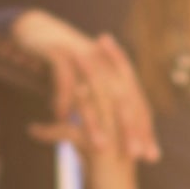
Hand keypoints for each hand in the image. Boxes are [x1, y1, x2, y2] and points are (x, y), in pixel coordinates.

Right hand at [11, 10, 158, 163]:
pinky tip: (61, 118)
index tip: (152, 157)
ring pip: (95, 91)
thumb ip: (100, 112)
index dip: (144, 130)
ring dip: (97, 121)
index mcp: (116, 72)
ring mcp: (83, 56)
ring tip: (101, 148)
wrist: (38, 31)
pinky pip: (64, 78)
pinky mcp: (59, 51)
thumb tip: (111, 143)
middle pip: (122, 100)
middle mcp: (105, 63)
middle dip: (129, 129)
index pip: (136, 103)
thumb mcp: (86, 88)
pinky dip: (63, 97)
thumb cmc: (65, 66)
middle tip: (133, 155)